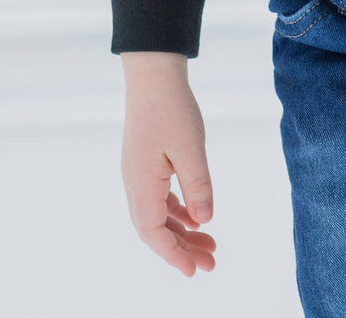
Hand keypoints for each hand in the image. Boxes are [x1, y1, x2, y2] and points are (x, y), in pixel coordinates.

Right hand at [120, 53, 217, 275]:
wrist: (153, 75)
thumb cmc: (171, 108)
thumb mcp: (190, 146)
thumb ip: (198, 184)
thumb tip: (204, 220)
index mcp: (141, 183)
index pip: (153, 233)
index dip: (174, 255)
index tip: (196, 270)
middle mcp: (134, 183)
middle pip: (155, 229)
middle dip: (181, 249)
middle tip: (211, 263)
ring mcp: (138, 174)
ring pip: (157, 215)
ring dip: (181, 232)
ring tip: (209, 244)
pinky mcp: (146, 164)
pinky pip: (159, 198)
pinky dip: (177, 212)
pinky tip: (195, 217)